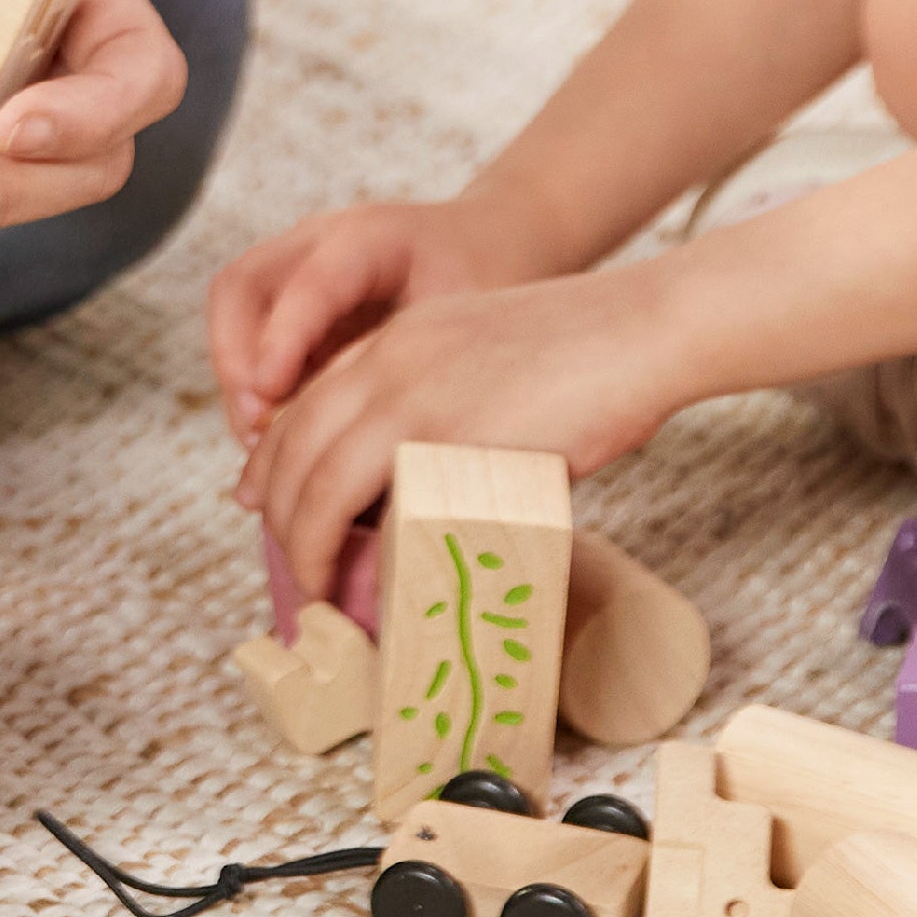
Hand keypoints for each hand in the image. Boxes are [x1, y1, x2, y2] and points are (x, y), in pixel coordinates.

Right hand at [206, 191, 542, 445]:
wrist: (492, 240)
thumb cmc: (489, 276)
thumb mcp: (477, 315)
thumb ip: (433, 365)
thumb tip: (389, 448)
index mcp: (371, 237)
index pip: (310, 282)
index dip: (282, 341)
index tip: (268, 401)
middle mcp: (320, 241)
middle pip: (241, 285)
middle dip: (236, 361)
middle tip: (258, 429)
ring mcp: (298, 264)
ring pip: (232, 310)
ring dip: (237, 379)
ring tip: (266, 442)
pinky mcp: (292, 298)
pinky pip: (248, 335)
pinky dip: (251, 384)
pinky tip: (282, 433)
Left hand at [233, 270, 693, 603]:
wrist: (644, 329)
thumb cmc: (596, 360)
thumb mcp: (496, 368)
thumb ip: (455, 412)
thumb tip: (435, 489)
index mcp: (404, 338)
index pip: (310, 401)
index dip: (279, 460)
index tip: (272, 504)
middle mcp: (390, 359)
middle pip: (293, 440)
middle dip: (277, 510)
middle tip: (292, 564)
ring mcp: (410, 396)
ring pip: (311, 476)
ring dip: (297, 541)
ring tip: (313, 587)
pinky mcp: (438, 438)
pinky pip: (351, 499)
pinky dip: (328, 546)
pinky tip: (338, 579)